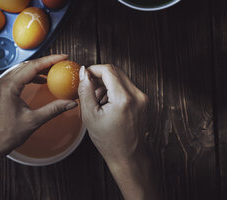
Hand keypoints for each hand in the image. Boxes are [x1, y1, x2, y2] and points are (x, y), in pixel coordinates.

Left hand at [0, 55, 77, 186]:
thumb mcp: (34, 120)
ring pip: (22, 70)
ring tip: (53, 71)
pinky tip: (40, 81)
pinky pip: (18, 77)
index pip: (33, 67)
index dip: (50, 60)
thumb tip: (71, 103)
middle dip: (46, 62)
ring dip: (38, 69)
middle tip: (61, 63)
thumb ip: (54, 109)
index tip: (63, 57)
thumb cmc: (6, 134)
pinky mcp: (1, 91)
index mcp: (10, 86)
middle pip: (28, 65)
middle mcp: (3, 82)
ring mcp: (1, 86)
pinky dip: (31, 76)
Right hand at [78, 64, 158, 199]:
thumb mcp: (90, 116)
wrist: (128, 156)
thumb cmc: (109, 141)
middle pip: (116, 72)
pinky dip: (114, 90)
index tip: (84, 77)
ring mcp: (142, 98)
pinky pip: (126, 86)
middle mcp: (137, 95)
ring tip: (97, 100)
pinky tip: (107, 104)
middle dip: (99, 77)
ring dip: (106, 84)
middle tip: (88, 88)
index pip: (108, 70)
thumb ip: (86, 90)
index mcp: (124, 99)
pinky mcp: (143, 100)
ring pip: (121, 78)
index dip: (93, 70)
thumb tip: (83, 72)